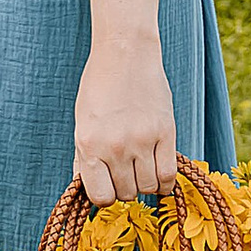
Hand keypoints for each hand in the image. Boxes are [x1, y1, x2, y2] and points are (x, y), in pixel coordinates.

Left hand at [72, 37, 176, 203]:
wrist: (125, 53)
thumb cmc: (99, 86)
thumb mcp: (82, 122)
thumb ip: (83, 157)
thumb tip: (83, 187)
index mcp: (89, 145)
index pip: (100, 197)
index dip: (106, 194)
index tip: (109, 184)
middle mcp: (115, 147)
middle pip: (126, 194)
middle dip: (125, 186)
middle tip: (126, 170)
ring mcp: (142, 141)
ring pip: (148, 188)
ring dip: (145, 183)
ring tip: (141, 167)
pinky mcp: (165, 133)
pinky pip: (168, 175)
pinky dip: (164, 182)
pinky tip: (159, 173)